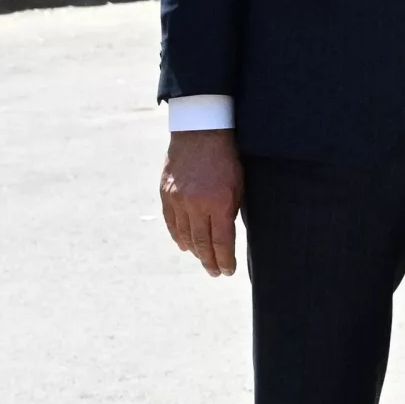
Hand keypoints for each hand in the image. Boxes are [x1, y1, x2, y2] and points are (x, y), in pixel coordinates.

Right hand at [160, 129, 243, 277]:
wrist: (200, 131)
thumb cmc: (226, 157)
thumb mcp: (238, 185)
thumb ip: (230, 211)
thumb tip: (226, 236)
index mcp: (219, 203)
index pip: (221, 242)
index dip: (225, 260)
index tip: (228, 271)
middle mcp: (196, 204)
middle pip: (201, 243)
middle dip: (209, 261)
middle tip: (215, 272)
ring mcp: (178, 200)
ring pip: (184, 236)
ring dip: (194, 251)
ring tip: (202, 259)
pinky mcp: (166, 194)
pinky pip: (171, 223)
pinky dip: (178, 236)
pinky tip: (184, 244)